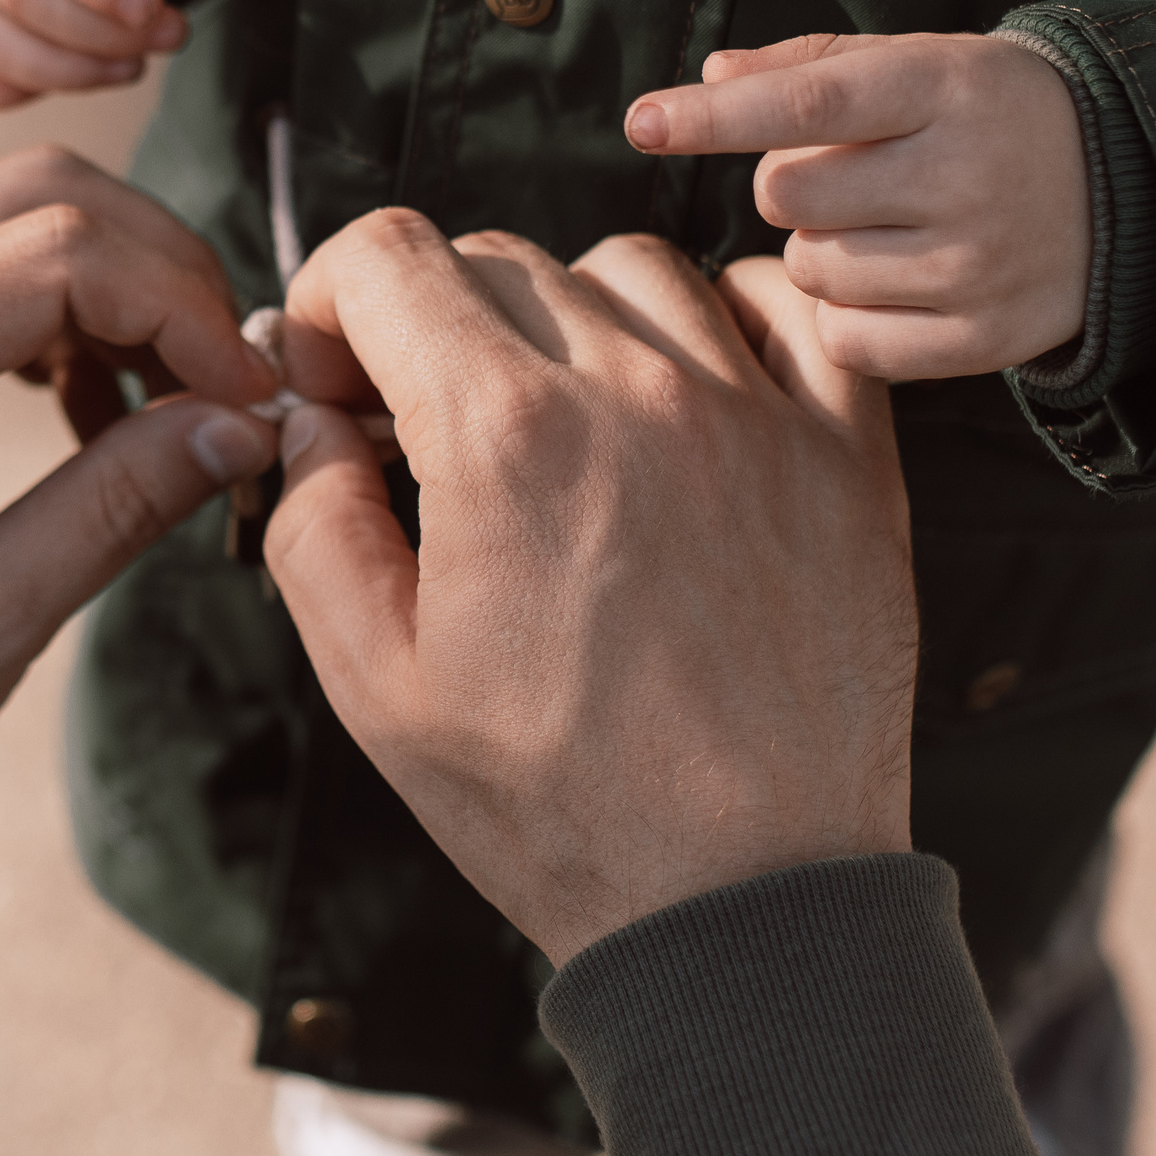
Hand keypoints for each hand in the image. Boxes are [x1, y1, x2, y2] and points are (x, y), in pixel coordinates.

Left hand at [0, 148, 277, 898]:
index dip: (181, 307)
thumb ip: (120, 505)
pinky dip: (60, 309)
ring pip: (12, 211)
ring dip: (115, 285)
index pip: (64, 252)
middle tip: (225, 382)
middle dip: (161, 271)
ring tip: (170, 407)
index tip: (246, 396)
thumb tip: (241, 425)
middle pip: (42, 194)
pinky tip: (94, 414)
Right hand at [262, 215, 915, 963]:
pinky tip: (688, 386)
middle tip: (425, 426)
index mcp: (501, 438)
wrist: (746, 900)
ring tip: (558, 416)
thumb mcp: (374, 686)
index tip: (338, 378)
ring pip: (629, 267)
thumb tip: (311, 422)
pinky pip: (784, 307)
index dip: (333, 301)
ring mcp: (753, 412)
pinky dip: (725, 314)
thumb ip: (313, 525)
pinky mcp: (844, 453)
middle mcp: (633, 392)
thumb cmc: (556, 807)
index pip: (389, 255)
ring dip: (567, 316)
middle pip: (496, 258)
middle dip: (432, 322)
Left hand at [624, 32, 1089, 379]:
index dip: (715, 117)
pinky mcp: (985, 339)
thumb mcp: (915, 62)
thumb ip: (806, 67)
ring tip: (888, 227)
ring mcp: (978, 265)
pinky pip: (846, 342)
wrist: (1124, 184)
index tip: (642, 122)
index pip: (808, 104)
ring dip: (820, 250)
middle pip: (787, 196)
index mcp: (946, 88)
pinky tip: (897, 283)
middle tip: (850, 176)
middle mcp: (966, 176)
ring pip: (811, 270)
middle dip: (790, 186)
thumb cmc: (982, 112)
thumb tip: (709, 79)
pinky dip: (847, 317)